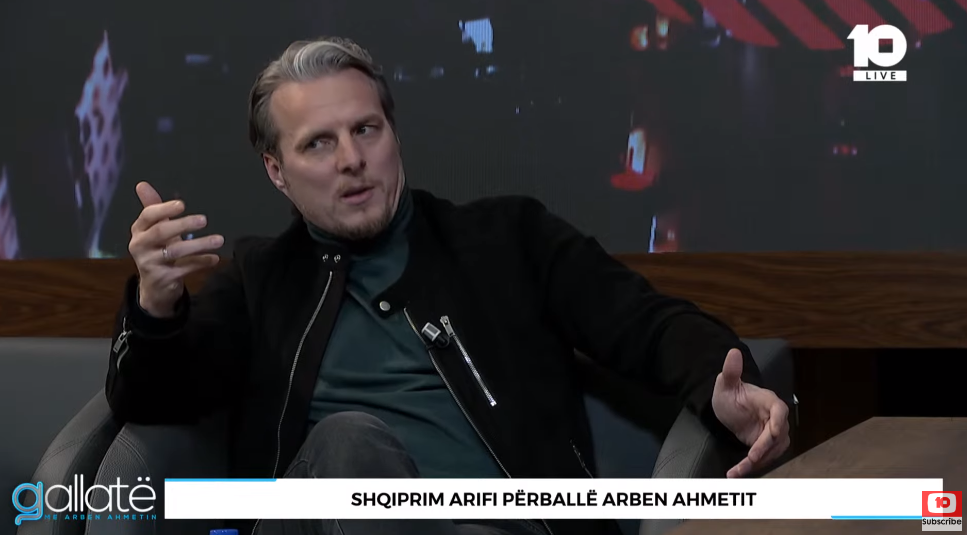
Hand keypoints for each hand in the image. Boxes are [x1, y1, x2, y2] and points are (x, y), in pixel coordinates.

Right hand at [128, 182, 222, 316]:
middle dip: (183, 224)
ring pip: (176, 251)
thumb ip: (153, 208)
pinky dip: (201, 262)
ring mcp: (150, 264)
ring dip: (200, 244)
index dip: (164, 209)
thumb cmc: (157, 251)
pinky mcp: (163, 279)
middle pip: (161, 232)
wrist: (154, 287)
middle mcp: (140, 246)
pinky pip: (185, 268)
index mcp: (139, 231)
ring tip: (219, 240)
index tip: (182, 205)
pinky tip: (215, 259)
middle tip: (204, 219)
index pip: (148, 216)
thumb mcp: (154, 230)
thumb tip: (142, 184)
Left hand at [711, 348, 789, 477]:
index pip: (779, 411)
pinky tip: (737, 472)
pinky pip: (763, 458)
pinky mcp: (766, 446)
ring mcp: (772, 434)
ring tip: (739, 470)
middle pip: (777, 435)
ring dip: (758, 462)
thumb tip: (733, 352)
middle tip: (751, 458)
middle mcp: (774, 418)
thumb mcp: (725, 383)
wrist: (728, 408)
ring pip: (772, 451)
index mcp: (768, 401)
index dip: (779, 422)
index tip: (772, 432)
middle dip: (766, 448)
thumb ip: (730, 370)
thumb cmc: (729, 393)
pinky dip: (751, 466)